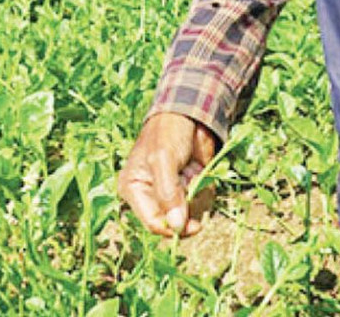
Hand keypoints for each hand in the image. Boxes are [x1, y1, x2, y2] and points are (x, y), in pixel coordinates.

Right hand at [118, 112, 218, 236]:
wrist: (190, 113)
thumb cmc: (168, 132)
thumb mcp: (163, 159)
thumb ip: (168, 193)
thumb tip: (175, 226)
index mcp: (134, 189)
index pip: (152, 222)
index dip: (171, 228)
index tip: (191, 225)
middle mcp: (151, 195)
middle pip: (173, 221)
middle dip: (188, 206)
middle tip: (192, 183)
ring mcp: (172, 192)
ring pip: (191, 212)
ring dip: (197, 193)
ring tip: (192, 168)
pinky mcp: (189, 187)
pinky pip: (202, 200)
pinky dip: (205, 187)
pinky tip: (199, 169)